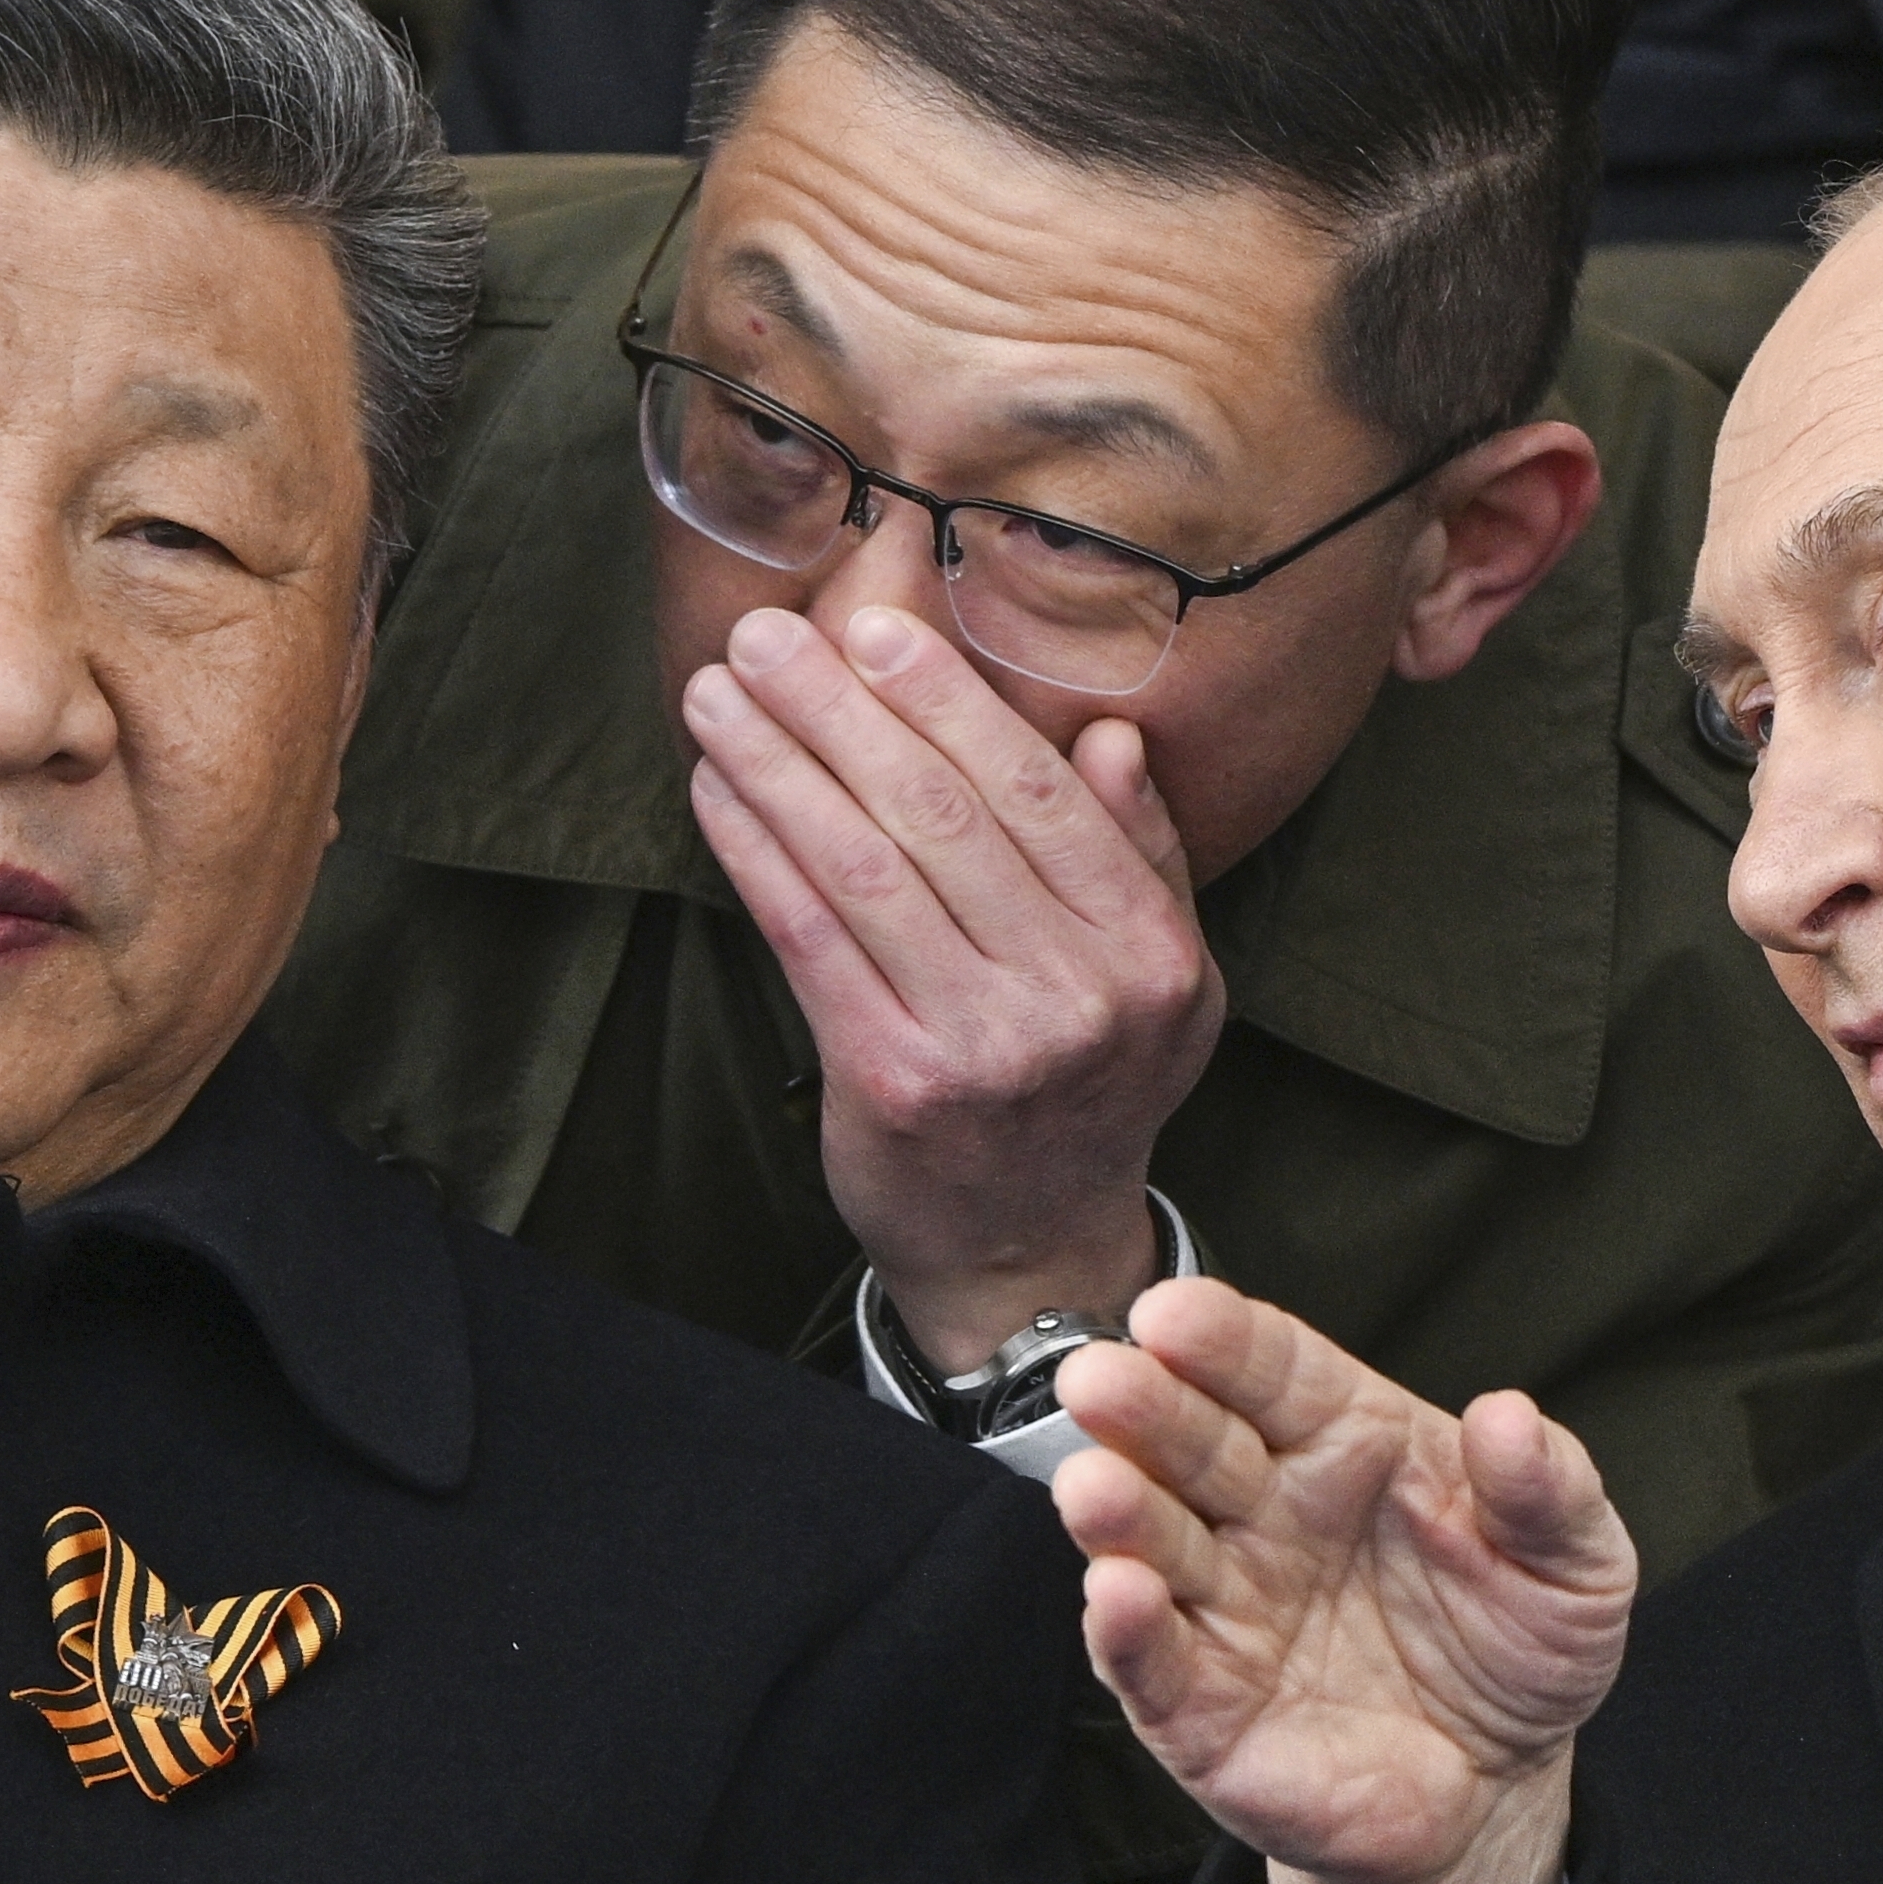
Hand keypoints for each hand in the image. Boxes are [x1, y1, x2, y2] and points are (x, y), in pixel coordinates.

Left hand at [684, 602, 1223, 1370]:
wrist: (1030, 1252)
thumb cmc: (1085, 1091)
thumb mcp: (1164, 983)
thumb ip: (1144, 858)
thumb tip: (1113, 736)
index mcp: (1148, 953)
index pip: (1038, 795)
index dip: (947, 703)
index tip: (874, 631)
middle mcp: (1078, 998)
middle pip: (941, 816)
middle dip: (840, 710)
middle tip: (767, 634)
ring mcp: (984, 1045)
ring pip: (865, 866)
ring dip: (778, 765)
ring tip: (718, 694)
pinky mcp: (893, 1084)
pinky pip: (811, 937)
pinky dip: (756, 850)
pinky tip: (718, 791)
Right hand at [1052, 1279, 1634, 1883]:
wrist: (1495, 1793)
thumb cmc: (1517, 1647)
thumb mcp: (1575, 1566)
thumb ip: (1549, 1490)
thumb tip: (1508, 1417)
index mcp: (1345, 1441)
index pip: (1271, 1369)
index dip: (1221, 1337)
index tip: (1173, 1310)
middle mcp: (1266, 1511)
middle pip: (1193, 1441)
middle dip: (1143, 1407)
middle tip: (1099, 1378)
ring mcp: (1226, 1607)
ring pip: (1152, 1543)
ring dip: (1118, 1512)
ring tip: (1095, 1485)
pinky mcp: (1200, 1709)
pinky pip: (1151, 1663)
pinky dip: (1127, 1630)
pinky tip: (1117, 1592)